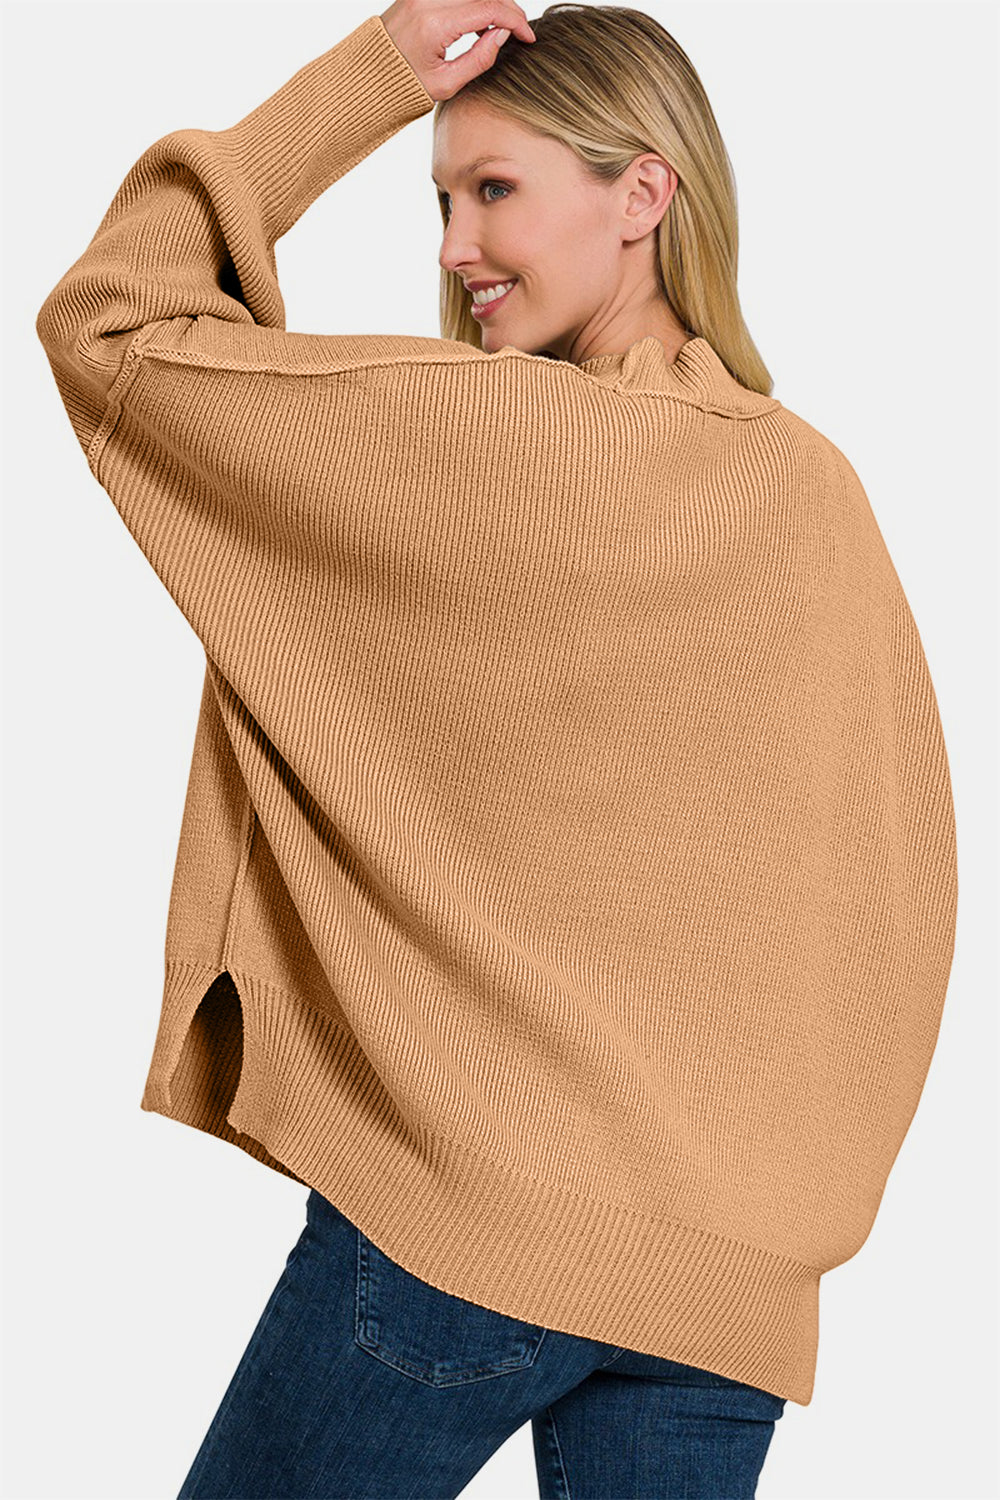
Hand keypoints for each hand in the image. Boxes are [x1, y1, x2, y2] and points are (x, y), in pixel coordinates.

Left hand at [380, 0, 535, 101]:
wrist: (369, 73)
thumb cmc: (404, 85)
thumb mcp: (445, 84)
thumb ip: (478, 59)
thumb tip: (503, 35)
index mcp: (434, 24)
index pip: (489, 9)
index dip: (514, 21)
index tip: (527, 36)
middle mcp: (427, 0)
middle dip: (508, 9)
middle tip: (519, 32)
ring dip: (492, 4)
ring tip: (501, 29)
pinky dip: (475, 2)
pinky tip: (480, 22)